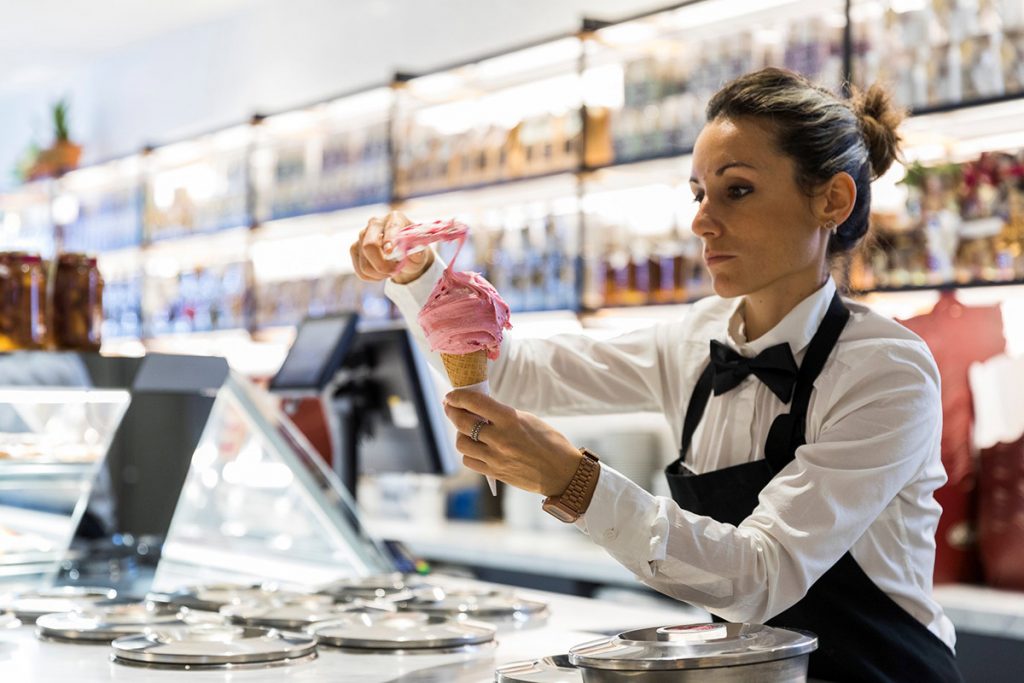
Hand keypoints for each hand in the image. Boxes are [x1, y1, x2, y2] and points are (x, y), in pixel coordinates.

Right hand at [350, 210, 433, 284]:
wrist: (403, 256)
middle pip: (369, 245)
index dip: (390, 240)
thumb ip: (419, 251)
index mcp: (395, 218)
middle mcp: (376, 223)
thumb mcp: (421, 251)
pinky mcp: (355, 248)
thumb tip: (415, 253)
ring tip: (391, 272)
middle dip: (381, 264)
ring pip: (365, 264)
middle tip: (394, 272)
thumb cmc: (412, 251)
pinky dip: (373, 277)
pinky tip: (382, 273)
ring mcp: (362, 235)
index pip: (391, 227)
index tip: (390, 252)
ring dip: (380, 274)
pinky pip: (360, 271)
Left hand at [443, 389, 581, 495]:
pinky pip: (469, 461)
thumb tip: (480, 411)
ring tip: (466, 430)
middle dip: (452, 412)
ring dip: (460, 434)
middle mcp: (500, 438)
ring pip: (462, 444)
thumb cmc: (550, 442)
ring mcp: (495, 458)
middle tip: (450, 407)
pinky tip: (474, 447)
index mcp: (510, 419)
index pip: (475, 403)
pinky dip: (468, 453)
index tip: (451, 395)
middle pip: (462, 423)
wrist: (562, 473)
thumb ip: (503, 415)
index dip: (458, 397)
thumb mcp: (528, 420)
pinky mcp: (495, 473)